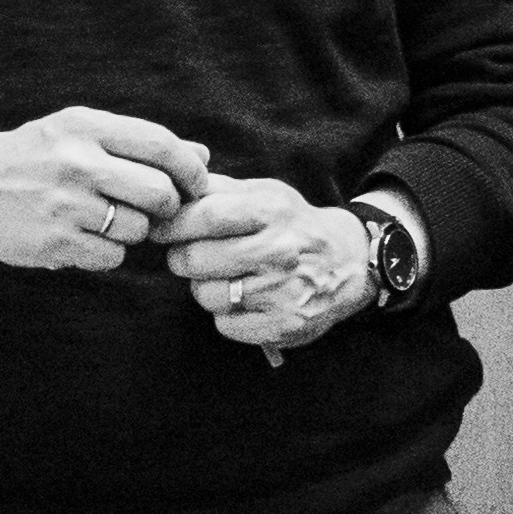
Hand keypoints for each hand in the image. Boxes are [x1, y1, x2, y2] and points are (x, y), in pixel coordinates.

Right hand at [0, 106, 211, 304]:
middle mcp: (74, 161)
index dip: (191, 170)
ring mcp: (62, 203)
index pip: (162, 145)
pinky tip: (83, 239)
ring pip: (137, 228)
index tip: (198, 185)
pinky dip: (107, 253)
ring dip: (133, 231)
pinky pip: (112, 256)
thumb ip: (139, 144)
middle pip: (159, 193)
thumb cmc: (34, 159)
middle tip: (153, 209)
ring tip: (104, 220)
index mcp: (84, 127)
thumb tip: (203, 154)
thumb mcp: (77, 135)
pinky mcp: (53, 241)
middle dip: (166, 206)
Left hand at [154, 175, 374, 351]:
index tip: (163, 230)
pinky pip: (225, 324)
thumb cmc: (292, 224)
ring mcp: (283, 291)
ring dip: (207, 288)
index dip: (171, 225)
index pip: (202, 216)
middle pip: (194, 260)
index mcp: (271, 211)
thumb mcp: (263, 194)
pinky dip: (228, 315)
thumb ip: (216, 189)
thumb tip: (169, 189)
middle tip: (196, 256)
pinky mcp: (283, 325)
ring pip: (205, 295)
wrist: (349, 261)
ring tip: (228, 278)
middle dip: (183, 258)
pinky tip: (247, 301)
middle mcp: (279, 251)